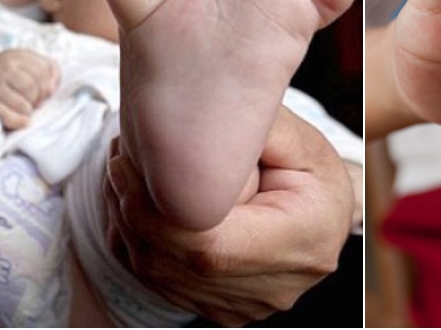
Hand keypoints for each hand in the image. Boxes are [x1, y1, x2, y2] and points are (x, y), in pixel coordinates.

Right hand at [0, 48, 58, 129]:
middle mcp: (5, 69)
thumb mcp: (33, 61)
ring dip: (29, 109)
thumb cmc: (14, 67)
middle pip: (32, 88)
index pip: (44, 71)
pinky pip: (9, 118)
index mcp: (19, 56)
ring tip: (28, 106)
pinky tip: (24, 119)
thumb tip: (52, 89)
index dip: (50, 84)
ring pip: (23, 104)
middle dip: (39, 97)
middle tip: (36, 99)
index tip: (46, 89)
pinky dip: (20, 121)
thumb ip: (51, 71)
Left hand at [104, 109, 352, 325]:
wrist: (323, 211)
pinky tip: (135, 205)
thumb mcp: (297, 138)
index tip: (127, 165)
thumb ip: (253, 131)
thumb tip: (197, 130)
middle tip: (117, 160)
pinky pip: (164, 284)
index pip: (209, 244)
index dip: (156, 211)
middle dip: (134, 212)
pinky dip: (140, 245)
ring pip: (162, 277)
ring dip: (129, 227)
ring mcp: (250, 306)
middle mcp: (279, 286)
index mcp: (304, 241)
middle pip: (179, 263)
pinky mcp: (226, 309)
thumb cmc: (311, 171)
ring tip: (123, 176)